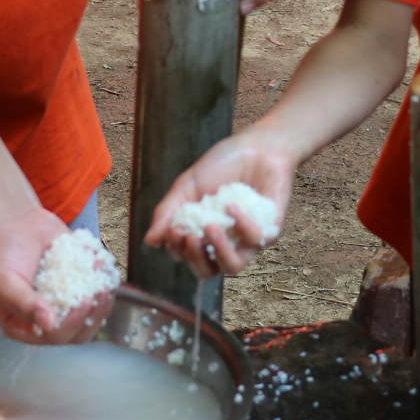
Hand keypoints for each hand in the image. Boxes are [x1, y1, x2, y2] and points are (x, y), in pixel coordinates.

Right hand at [0, 206, 115, 343]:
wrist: (10, 221)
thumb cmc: (0, 253)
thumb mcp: (4, 281)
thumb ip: (24, 304)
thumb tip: (47, 324)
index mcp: (24, 325)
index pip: (53, 337)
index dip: (72, 324)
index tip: (83, 302)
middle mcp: (46, 317)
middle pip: (77, 331)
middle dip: (93, 314)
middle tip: (100, 292)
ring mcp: (64, 300)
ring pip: (92, 313)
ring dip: (103, 300)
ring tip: (105, 279)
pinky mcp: (77, 282)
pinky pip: (96, 288)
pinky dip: (103, 278)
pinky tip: (101, 262)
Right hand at [145, 131, 295, 277]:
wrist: (255, 147)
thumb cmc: (221, 166)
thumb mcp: (187, 186)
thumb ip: (168, 212)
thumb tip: (150, 241)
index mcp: (202, 233)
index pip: (186, 257)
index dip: (178, 250)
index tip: (174, 229)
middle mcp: (224, 242)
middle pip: (207, 272)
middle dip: (195, 258)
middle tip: (191, 236)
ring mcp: (247, 240)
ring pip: (234, 268)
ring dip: (219, 252)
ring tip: (210, 228)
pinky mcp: (270, 231)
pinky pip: (255, 240)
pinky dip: (242, 224)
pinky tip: (232, 204)